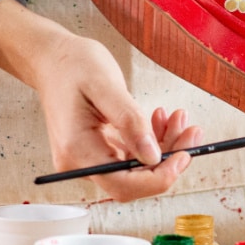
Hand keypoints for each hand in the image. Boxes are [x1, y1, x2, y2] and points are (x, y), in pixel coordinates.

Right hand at [0, 0, 202, 200]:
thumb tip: (153, 156)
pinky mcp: (95, 151)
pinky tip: (159, 118)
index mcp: (78, 150)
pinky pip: (129, 156)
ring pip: (136, 169)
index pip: (124, 185)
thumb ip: (130, 122)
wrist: (51, 59)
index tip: (185, 155)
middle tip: (192, 131)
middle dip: (168, 159)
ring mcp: (86, 159)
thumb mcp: (106, 85)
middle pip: (134, 180)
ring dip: (163, 147)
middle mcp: (79, 163)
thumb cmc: (73, 65)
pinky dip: (150, 141)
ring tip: (178, 117)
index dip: (159, 177)